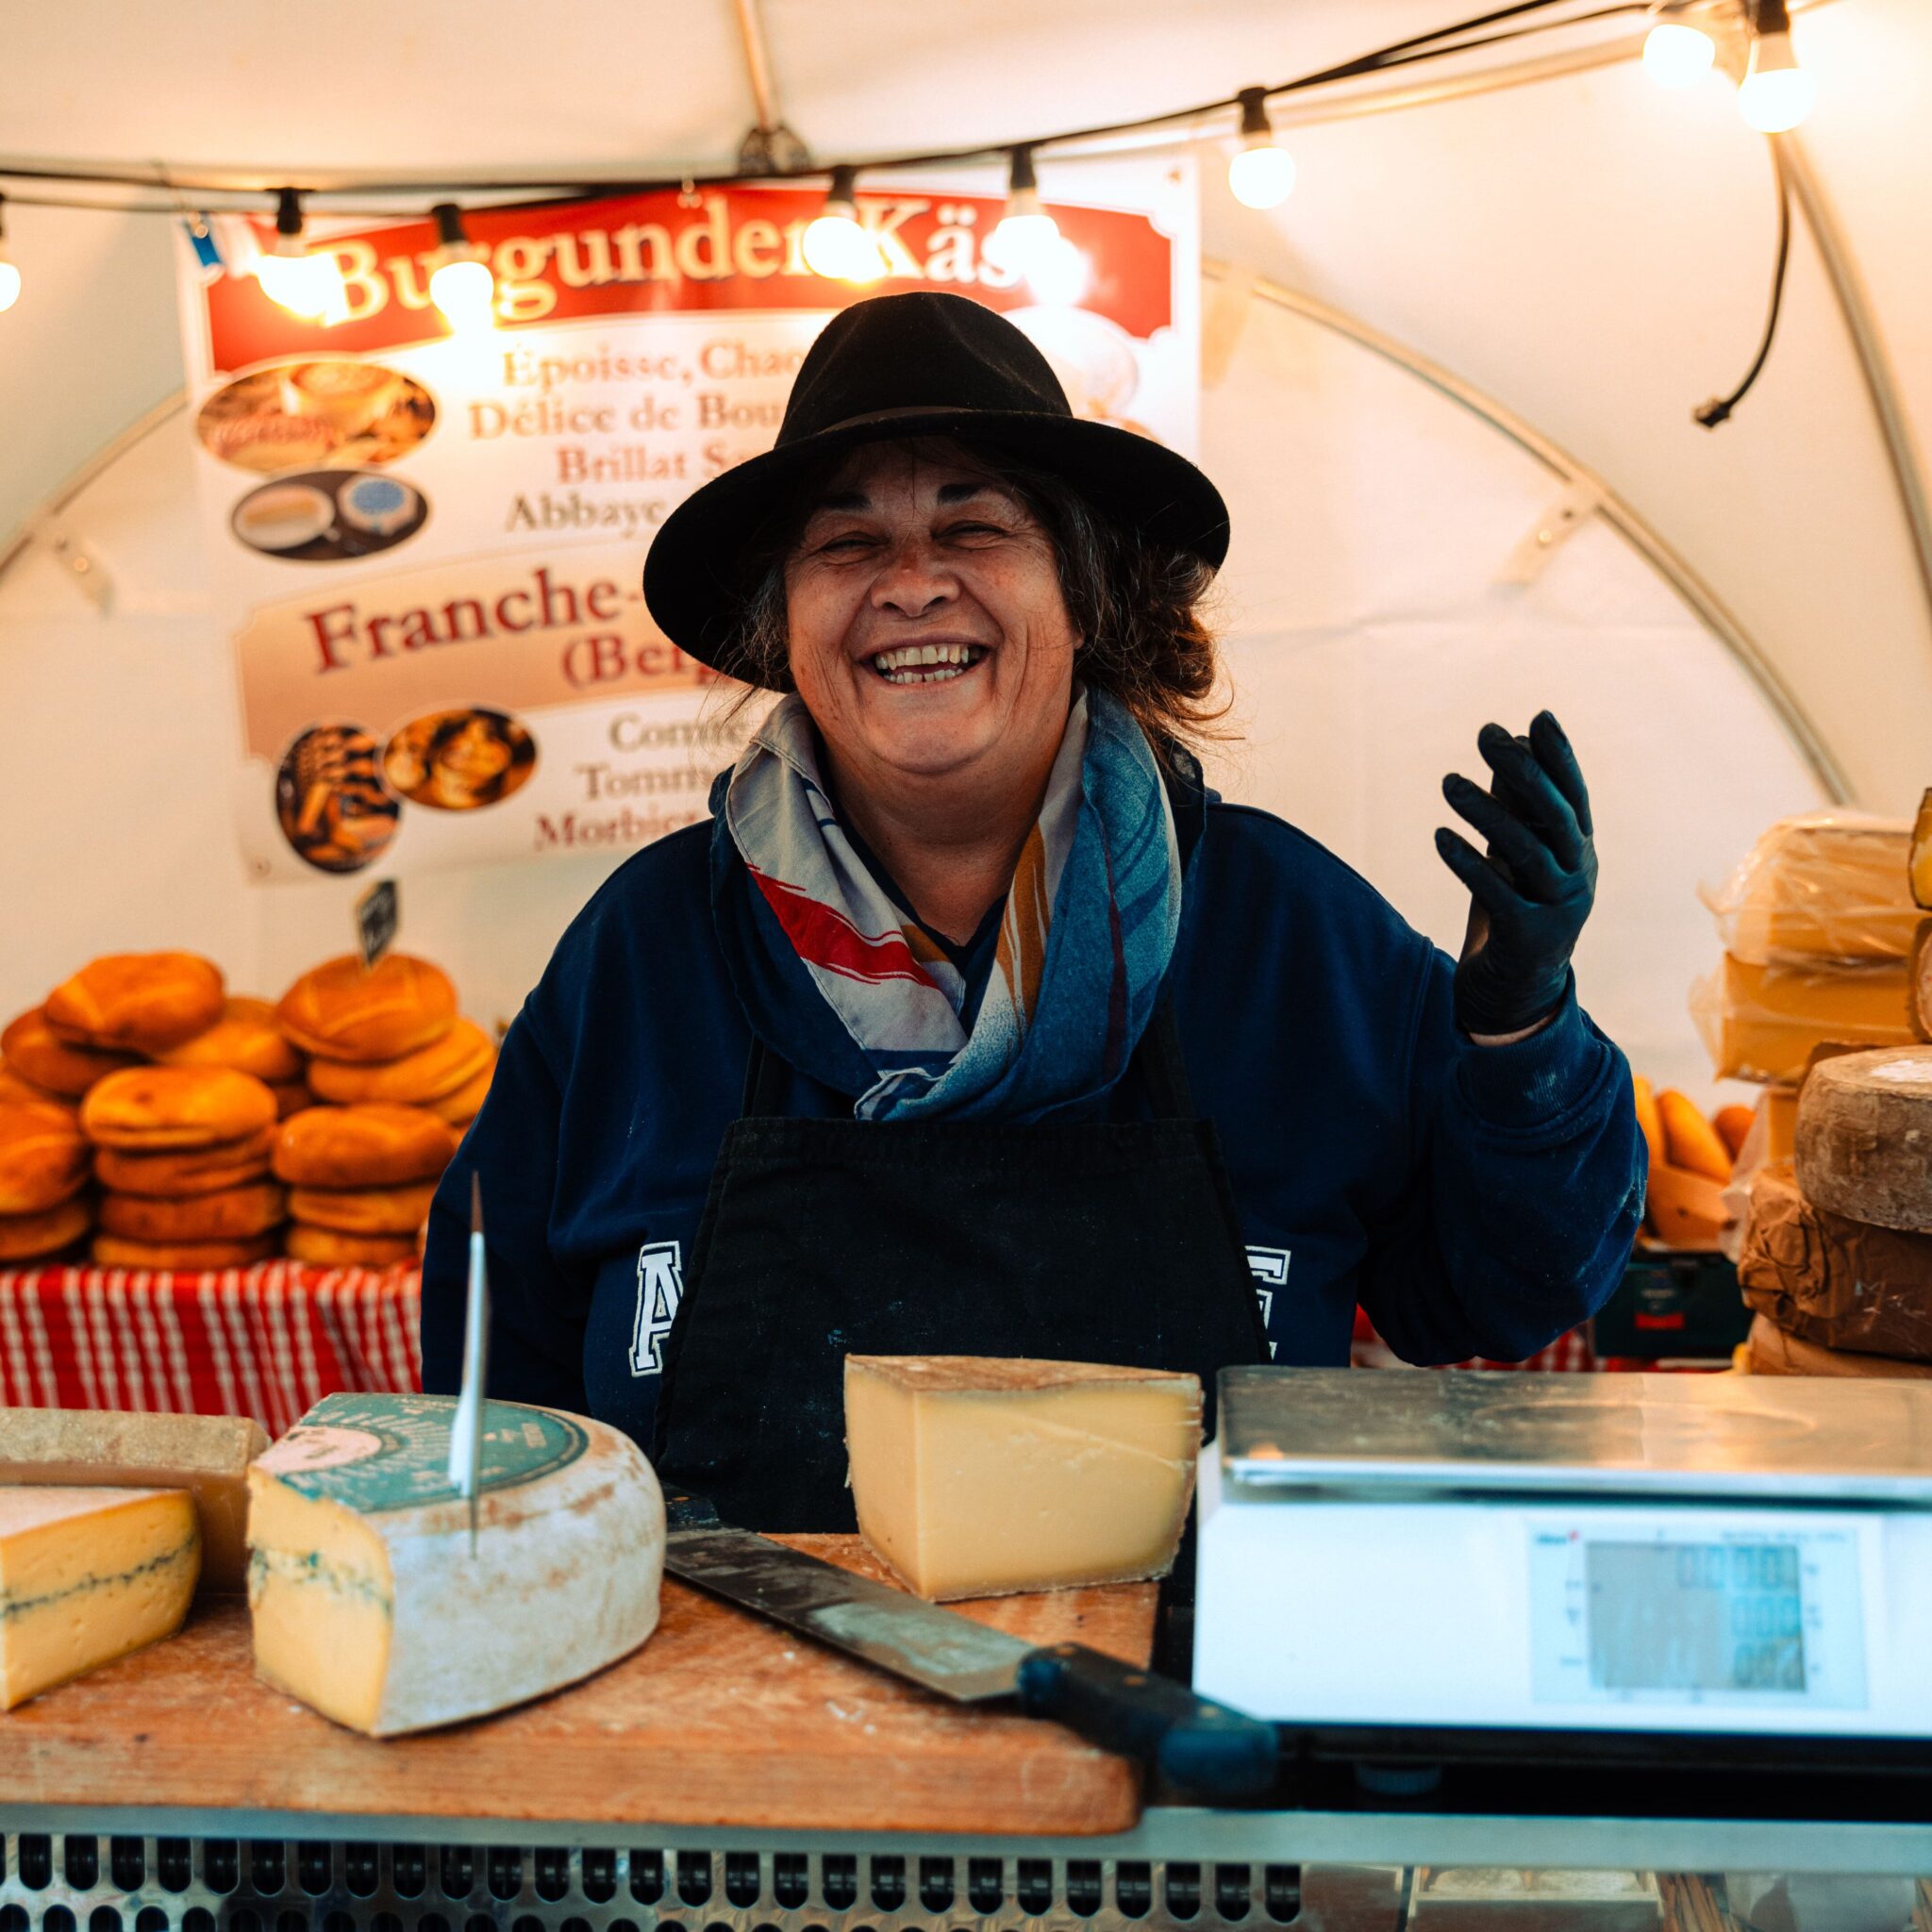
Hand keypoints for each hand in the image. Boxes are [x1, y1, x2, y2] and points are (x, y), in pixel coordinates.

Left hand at [1435, 711, 1596, 1038]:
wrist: (1515, 991)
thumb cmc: (1515, 910)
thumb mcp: (1514, 854)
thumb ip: (1514, 805)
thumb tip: (1506, 742)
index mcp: (1579, 851)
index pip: (1573, 795)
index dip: (1559, 757)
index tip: (1538, 717)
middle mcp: (1578, 875)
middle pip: (1555, 815)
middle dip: (1522, 771)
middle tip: (1486, 736)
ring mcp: (1558, 907)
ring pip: (1526, 850)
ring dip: (1486, 812)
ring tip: (1448, 782)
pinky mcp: (1528, 936)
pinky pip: (1496, 893)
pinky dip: (1468, 862)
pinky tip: (1439, 836)